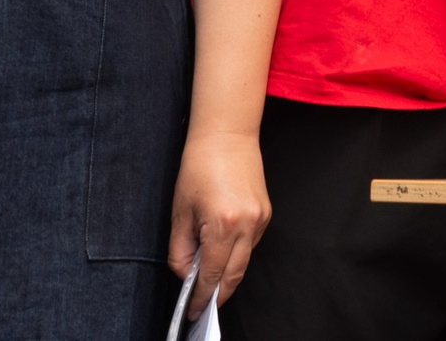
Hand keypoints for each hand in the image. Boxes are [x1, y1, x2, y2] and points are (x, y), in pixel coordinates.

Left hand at [168, 128, 268, 320]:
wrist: (227, 135)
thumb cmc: (199, 166)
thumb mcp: (180, 211)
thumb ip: (180, 249)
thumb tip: (186, 274)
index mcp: (222, 225)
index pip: (212, 274)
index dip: (201, 296)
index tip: (193, 310)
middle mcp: (247, 225)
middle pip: (234, 275)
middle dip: (218, 294)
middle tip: (202, 305)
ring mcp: (260, 219)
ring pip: (244, 261)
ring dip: (227, 273)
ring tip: (208, 279)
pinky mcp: (265, 213)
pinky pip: (250, 244)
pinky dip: (236, 253)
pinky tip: (221, 250)